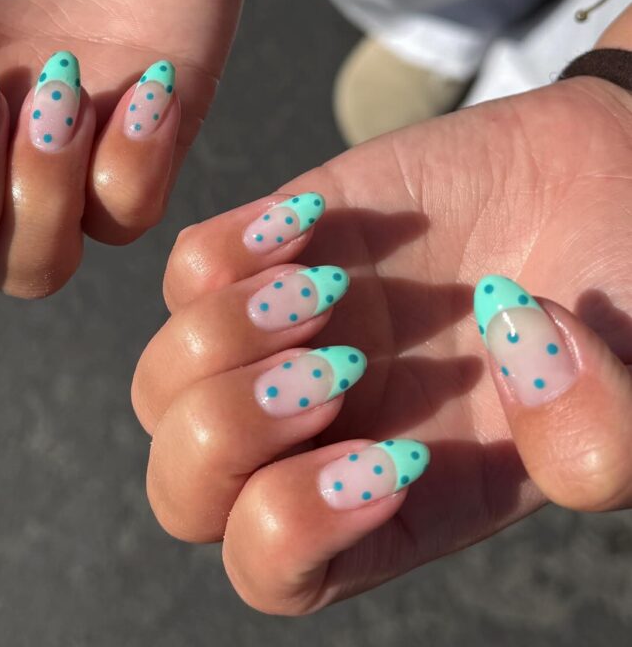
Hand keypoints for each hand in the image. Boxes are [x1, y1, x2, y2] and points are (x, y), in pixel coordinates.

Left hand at [132, 76, 631, 613]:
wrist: (604, 182)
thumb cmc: (622, 304)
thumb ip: (603, 431)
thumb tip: (516, 349)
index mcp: (398, 503)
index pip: (271, 567)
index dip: (298, 526)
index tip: (402, 451)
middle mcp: (323, 431)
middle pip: (183, 491)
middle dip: (236, 428)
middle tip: (343, 366)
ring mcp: (289, 339)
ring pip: (163, 383)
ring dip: (228, 336)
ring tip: (332, 288)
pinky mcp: (279, 250)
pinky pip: (188, 268)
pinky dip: (231, 250)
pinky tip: (313, 228)